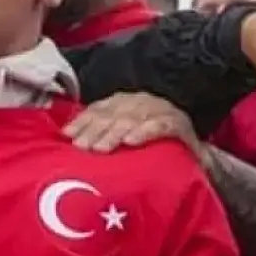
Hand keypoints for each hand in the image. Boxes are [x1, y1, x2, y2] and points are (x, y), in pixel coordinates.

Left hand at [62, 92, 200, 154]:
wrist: (191, 153)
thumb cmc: (148, 145)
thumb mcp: (121, 136)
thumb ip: (98, 133)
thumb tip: (64, 136)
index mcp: (124, 102)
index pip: (99, 109)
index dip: (83, 121)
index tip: (67, 135)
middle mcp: (140, 102)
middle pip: (113, 114)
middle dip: (94, 130)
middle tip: (81, 147)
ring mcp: (160, 110)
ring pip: (133, 119)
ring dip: (114, 134)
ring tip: (100, 149)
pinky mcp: (178, 124)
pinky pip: (160, 126)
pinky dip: (145, 132)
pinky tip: (131, 142)